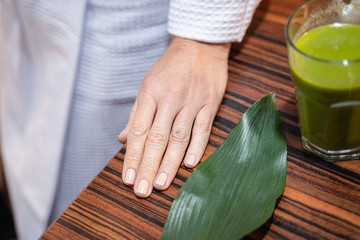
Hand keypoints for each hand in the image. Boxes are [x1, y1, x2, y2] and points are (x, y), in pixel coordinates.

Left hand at [118, 36, 230, 197]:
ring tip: (160, 184)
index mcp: (151, 93)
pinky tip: (189, 165)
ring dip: (170, 163)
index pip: (139, 130)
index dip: (132, 156)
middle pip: (157, 138)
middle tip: (142, 190)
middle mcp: (170, 98)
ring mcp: (192, 101)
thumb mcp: (148, 84)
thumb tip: (122, 139)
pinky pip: (203, 128)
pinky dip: (197, 147)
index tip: (127, 178)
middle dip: (147, 166)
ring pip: (179, 137)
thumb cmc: (170, 67)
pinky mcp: (210, 103)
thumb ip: (137, 113)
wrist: (200, 45)